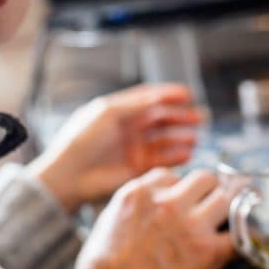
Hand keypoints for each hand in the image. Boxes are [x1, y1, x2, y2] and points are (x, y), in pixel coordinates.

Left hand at [28, 84, 203, 212]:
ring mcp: (135, 147)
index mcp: (120, 110)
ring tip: (194, 136)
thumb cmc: (81, 140)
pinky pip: (162, 159)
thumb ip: (136, 103)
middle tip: (199, 116)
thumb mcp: (107, 112)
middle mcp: (129, 127)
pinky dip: (176, 156)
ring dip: (181, 136)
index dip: (168, 95)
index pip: (149, 98)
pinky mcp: (138, 167)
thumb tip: (161, 96)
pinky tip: (187, 152)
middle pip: (162, 118)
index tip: (187, 93)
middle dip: (181, 116)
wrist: (69, 175)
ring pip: (165, 139)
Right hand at [71, 168, 235, 268]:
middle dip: (207, 189)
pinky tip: (236, 239)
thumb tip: (153, 198)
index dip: (177, 189)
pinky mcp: (207, 251)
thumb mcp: (108, 219)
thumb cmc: (103, 268)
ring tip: (228, 216)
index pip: (171, 175)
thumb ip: (135, 202)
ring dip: (227, 206)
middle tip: (210, 203)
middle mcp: (167, 203)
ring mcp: (190, 225)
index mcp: (139, 193)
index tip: (181, 201)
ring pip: (226, 196)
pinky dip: (240, 235)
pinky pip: (237, 233)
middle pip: (205, 178)